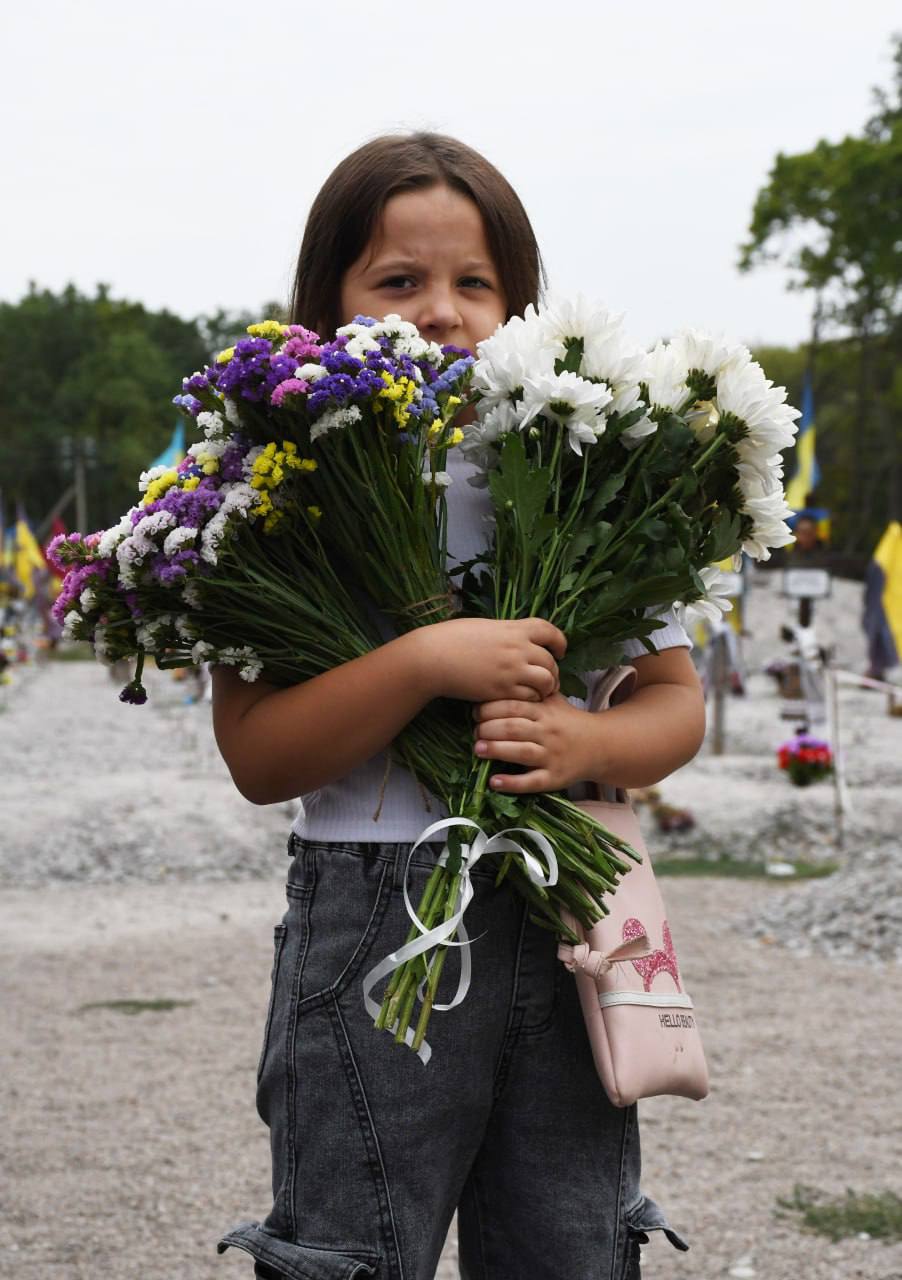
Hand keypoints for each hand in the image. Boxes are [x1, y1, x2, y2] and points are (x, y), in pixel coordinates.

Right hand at [415, 617, 565, 703]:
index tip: (559, 651)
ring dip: (547, 687)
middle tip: (549, 678)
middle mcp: (518, 648)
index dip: (558, 642)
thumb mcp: (485, 627)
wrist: (434, 657)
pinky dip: (532, 699)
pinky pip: (530, 697)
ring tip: (540, 691)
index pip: (550, 631)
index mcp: (514, 628)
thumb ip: (506, 633)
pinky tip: (523, 699)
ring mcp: (512, 670)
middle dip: (553, 670)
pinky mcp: (503, 690)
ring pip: (547, 681)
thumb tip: (517, 638)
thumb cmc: (452, 638)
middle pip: (551, 661)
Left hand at [473, 692, 598, 792]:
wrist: (601, 746)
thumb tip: (498, 680)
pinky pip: (532, 782)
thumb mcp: (554, 701)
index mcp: (545, 712)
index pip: (514, 706)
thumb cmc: (569, 722)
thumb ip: (531, 691)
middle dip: (489, 729)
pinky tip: (495, 782)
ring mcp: (552, 756)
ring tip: (478, 749)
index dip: (490, 708)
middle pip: (514, 728)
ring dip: (497, 750)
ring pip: (522, 752)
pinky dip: (512, 783)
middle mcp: (548, 732)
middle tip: (474, 732)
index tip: (475, 713)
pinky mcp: (554, 778)